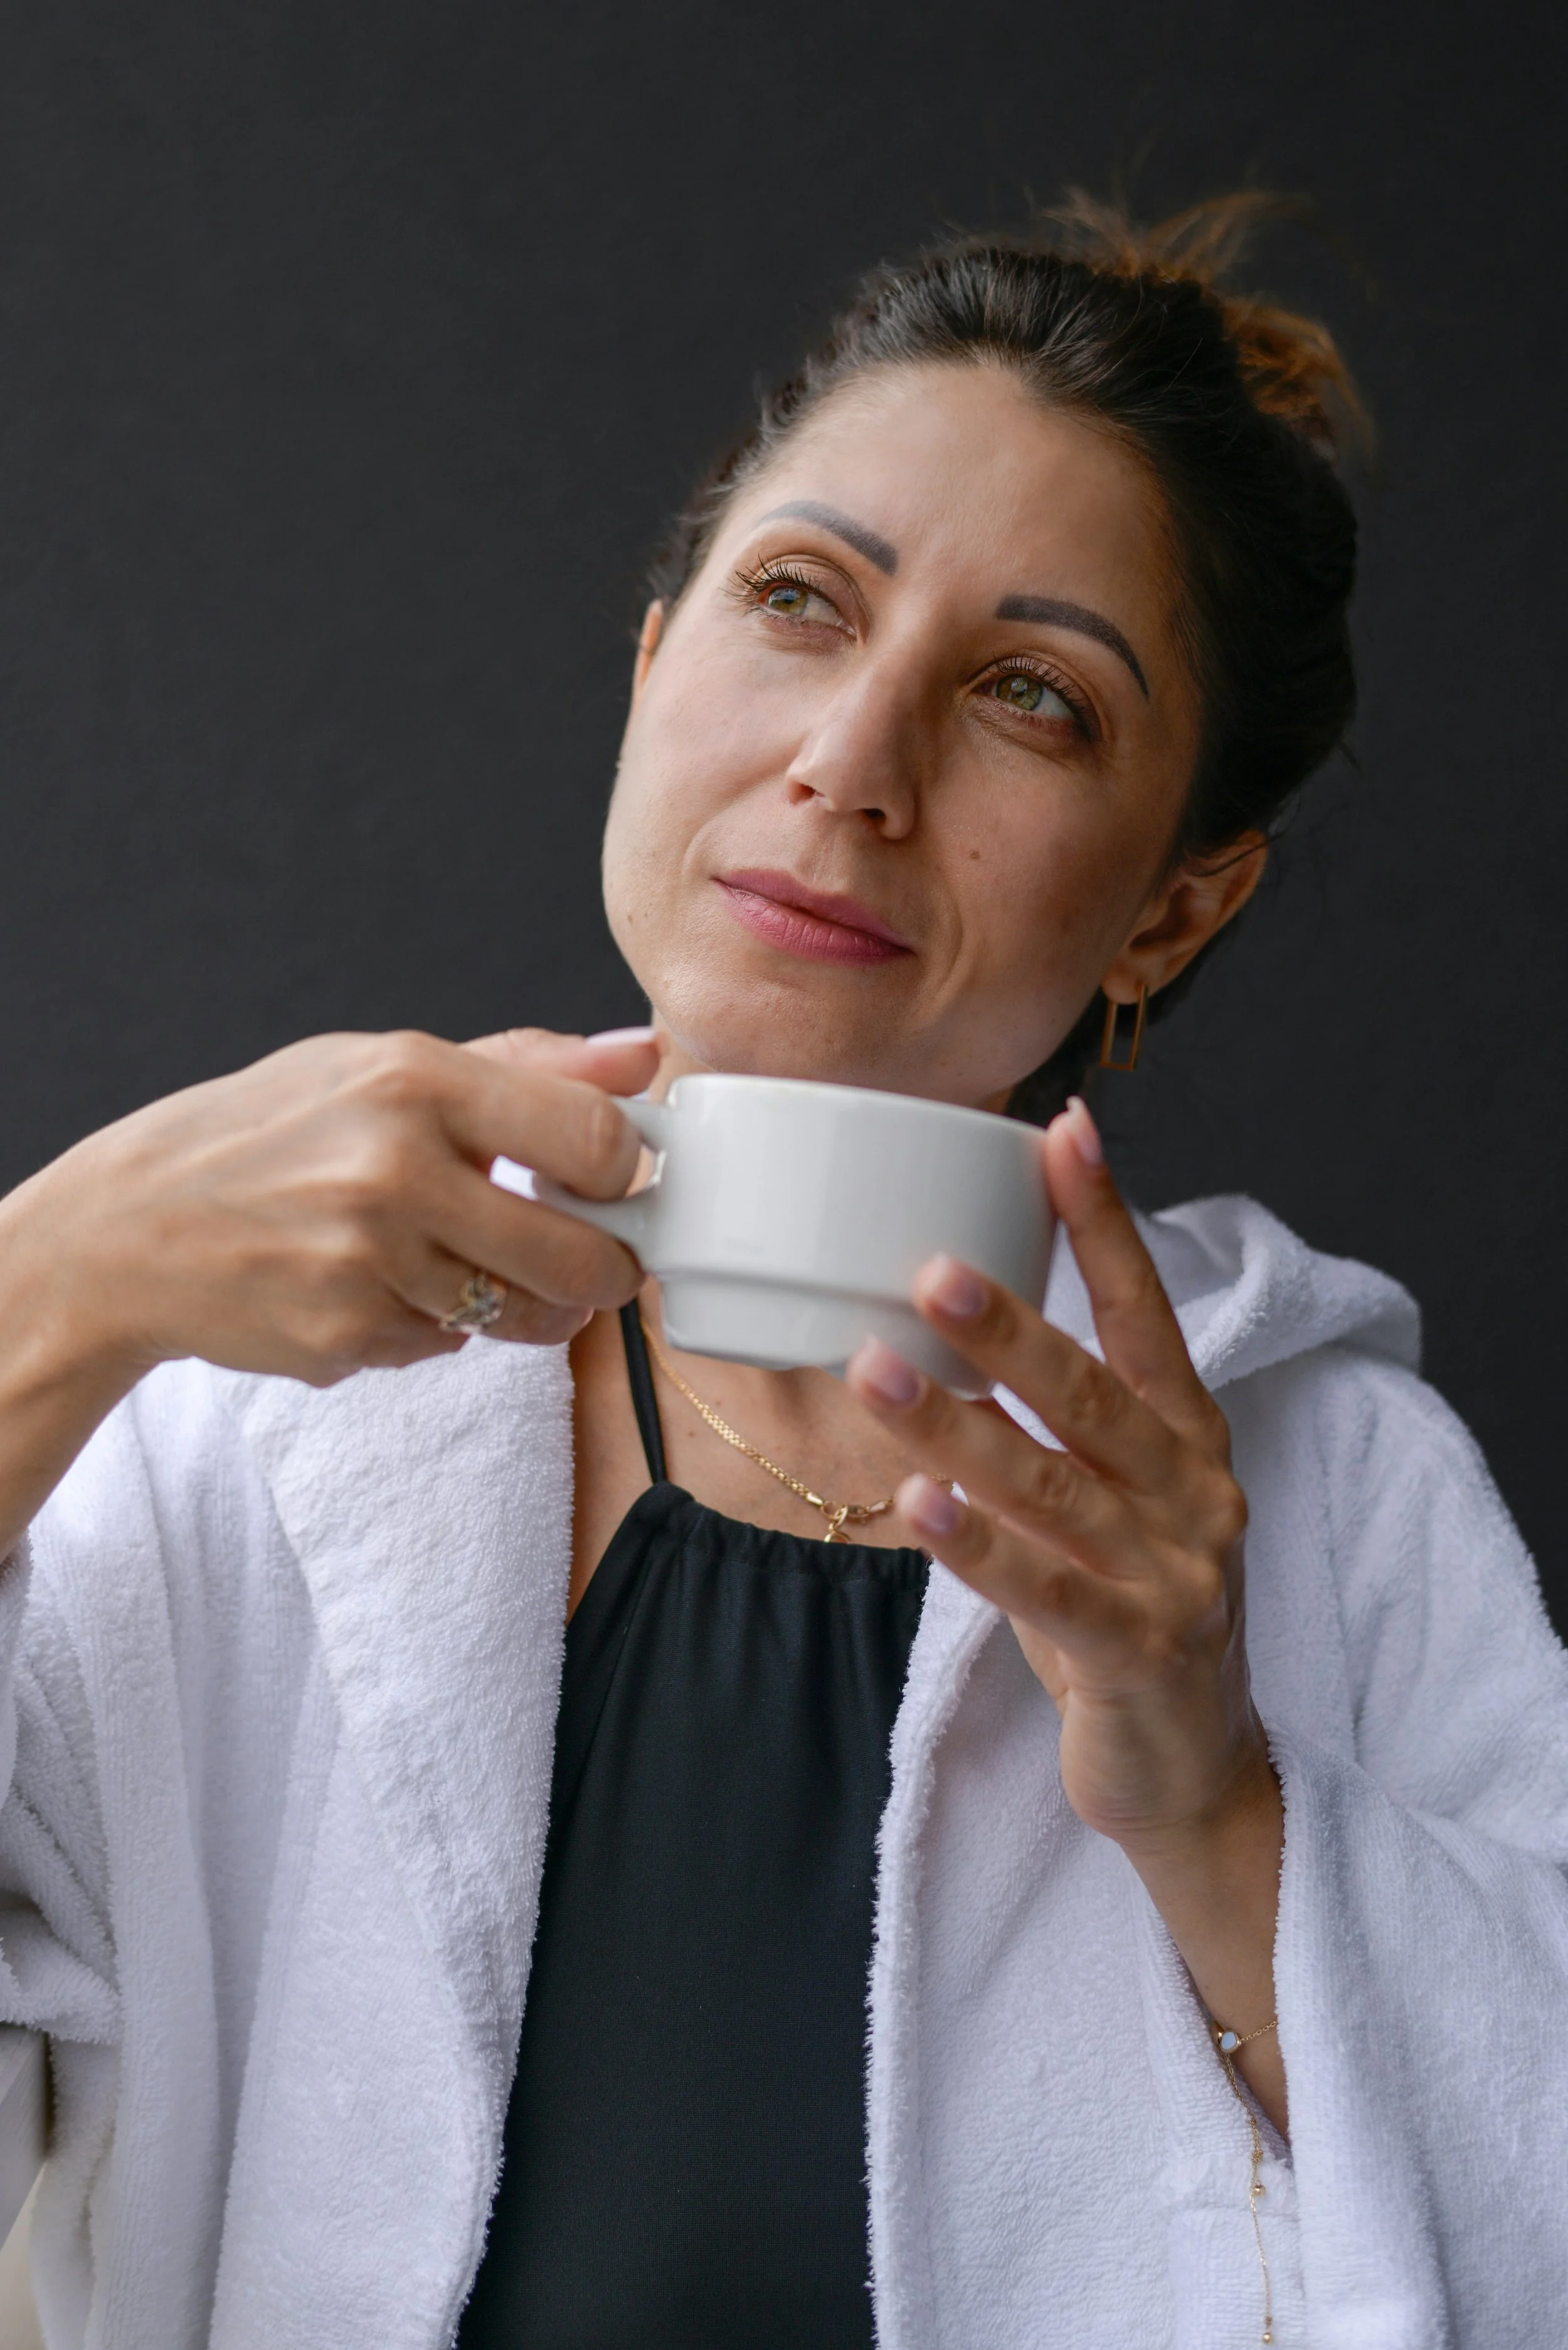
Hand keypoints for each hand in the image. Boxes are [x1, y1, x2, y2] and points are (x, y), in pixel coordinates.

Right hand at [3, 1023, 660, 1391]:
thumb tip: (645, 1055)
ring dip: (519, 1305)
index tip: (614, 1180)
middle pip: (579, 1256)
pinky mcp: (344, 1337)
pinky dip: (431, 1329)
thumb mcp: (380, 1067)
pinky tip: (376, 1289)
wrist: (129, 1228)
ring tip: (465, 1265)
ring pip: (518, 1316)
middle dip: (604, 1270)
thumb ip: (525, 1065)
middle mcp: (393, 1170)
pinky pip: (445, 1350)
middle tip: (590, 1259)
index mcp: (414, 1081)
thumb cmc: (268, 1133)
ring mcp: (367, 1263)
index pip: (594, 1139)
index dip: (626, 1172)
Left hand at [845, 1095, 1285, 2126]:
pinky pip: (1047, 1589)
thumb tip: (942, 1317)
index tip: (1061, 1134)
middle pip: (1092, 1393)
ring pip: (1053, 1485)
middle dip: (1012, 1326)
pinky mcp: (1139, 1653)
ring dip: (959, 1425)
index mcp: (1187, 1436)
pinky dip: (980, 1546)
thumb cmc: (1124, 1602)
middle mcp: (1193, 1492)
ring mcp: (1176, 1574)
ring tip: (875, 1371)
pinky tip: (918, 1503)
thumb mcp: (1099, 1498)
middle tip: (930, 1268)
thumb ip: (1049, 1424)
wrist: (1187, 1764)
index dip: (1103, 1223)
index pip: (1145, 1312)